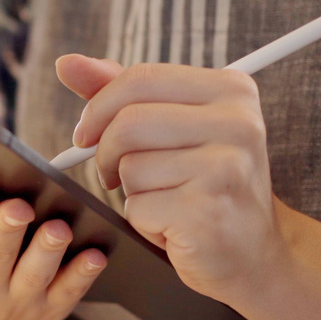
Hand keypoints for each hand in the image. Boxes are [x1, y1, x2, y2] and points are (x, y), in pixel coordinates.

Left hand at [57, 54, 320, 319]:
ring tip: (164, 202)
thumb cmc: (205, 186)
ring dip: (131, 193)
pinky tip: (172, 226)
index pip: (140, 79)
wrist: (252, 255)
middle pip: (128, 122)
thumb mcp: (173, 129)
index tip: (86, 135)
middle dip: (105, 153)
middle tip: (112, 176)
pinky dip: (142, 222)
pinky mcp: (207, 212)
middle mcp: (238, 123)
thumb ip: (122, 92)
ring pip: (130, 167)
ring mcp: (226, 168)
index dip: (99, 107)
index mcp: (232, 90)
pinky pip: (138, 207)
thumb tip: (67, 64)